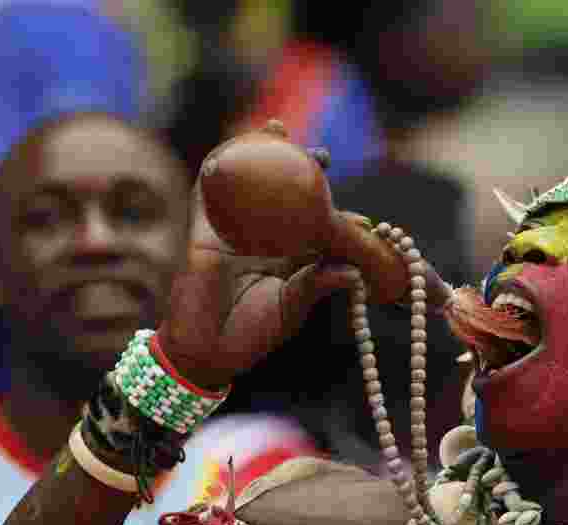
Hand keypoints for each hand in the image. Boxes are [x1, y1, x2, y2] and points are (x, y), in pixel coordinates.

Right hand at [155, 125, 409, 390]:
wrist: (205, 352)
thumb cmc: (250, 335)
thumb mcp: (290, 309)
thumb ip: (316, 287)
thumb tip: (355, 273)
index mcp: (290, 259)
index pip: (316, 229)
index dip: (336, 215)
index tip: (362, 217)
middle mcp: (265, 241)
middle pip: (285, 198)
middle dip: (301, 171)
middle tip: (320, 155)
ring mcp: (235, 234)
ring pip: (249, 188)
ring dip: (260, 156)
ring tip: (277, 128)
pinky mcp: (205, 234)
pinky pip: (210, 196)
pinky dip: (218, 171)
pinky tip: (230, 147)